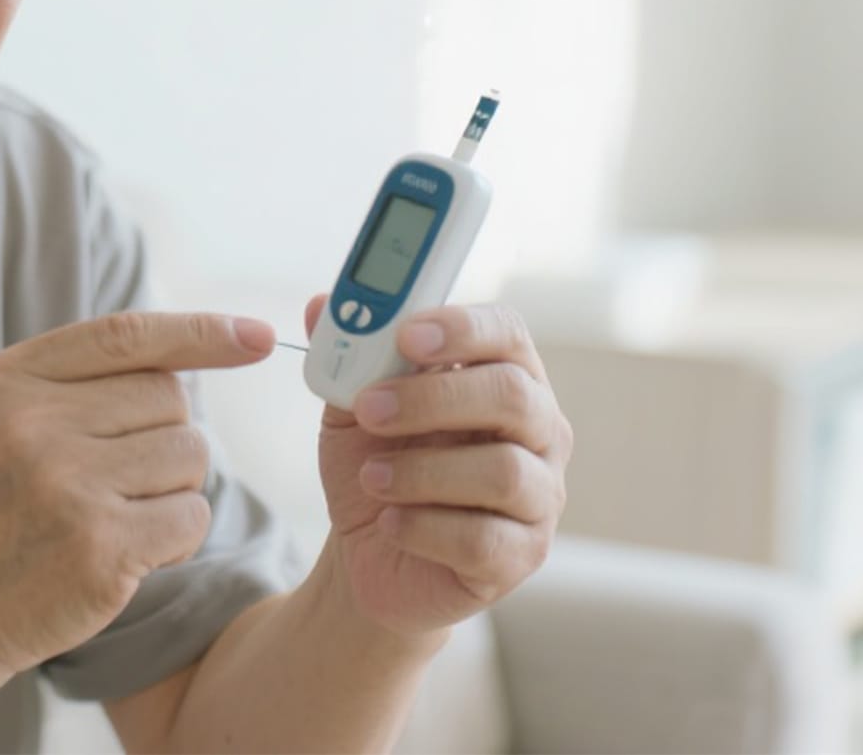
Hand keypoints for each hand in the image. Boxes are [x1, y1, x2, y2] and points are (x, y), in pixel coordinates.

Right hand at [0, 310, 276, 676]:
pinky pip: (191, 518)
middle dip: (164, 438)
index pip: (126, 336)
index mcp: (7, 380)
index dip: (199, 331)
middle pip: (170, 399)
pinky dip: (177, 539)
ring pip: (189, 456)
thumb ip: (71, 382)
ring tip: (113, 518)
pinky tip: (127, 555)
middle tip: (113, 482)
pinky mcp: (98, 547)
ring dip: (173, 491)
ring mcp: (65, 485)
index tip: (257, 335)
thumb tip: (191, 356)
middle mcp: (33, 423)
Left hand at [304, 296, 572, 637]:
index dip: (461, 328)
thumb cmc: (377, 465)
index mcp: (502, 375)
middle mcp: (537, 431)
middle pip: (512, 395)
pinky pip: (485, 540)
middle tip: (369, 408)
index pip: (506, 332)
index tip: (405, 336)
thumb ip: (348, 357)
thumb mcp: (352, 407)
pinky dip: (424, 528)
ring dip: (423, 471)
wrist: (370, 550)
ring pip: (503, 471)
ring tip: (372, 477)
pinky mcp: (522, 555)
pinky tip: (389, 522)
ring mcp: (539, 495)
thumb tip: (323, 306)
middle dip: (432, 398)